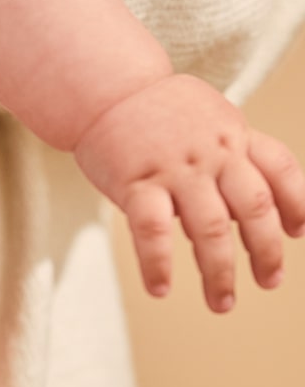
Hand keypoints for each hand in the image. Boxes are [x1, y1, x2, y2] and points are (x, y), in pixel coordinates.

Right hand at [74, 74, 304, 312]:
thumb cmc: (151, 107)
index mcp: (231, 133)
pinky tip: (159, 288)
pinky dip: (158, 264)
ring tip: (220, 301)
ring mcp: (174, 167)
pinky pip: (153, 230)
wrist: (102, 86)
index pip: (280, 168)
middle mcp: (210, 151)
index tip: (297, 232)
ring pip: (211, 228)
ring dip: (219, 272)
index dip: (297, 203)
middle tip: (268, 280)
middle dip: (266, 252)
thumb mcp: (203, 114)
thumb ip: (225, 154)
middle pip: (255, 208)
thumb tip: (228, 220)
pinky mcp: (135, 180)